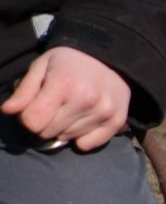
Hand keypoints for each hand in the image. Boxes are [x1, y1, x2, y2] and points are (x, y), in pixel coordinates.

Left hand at [1, 46, 130, 150]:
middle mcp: (87, 99)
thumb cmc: (70, 63)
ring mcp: (104, 112)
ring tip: (71, 110)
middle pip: (49, 132)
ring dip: (64, 128)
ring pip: (67, 138)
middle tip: (53, 108)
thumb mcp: (42, 66)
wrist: (110, 59)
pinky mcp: (117, 121)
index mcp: (64, 84)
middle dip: (45, 123)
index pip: (33, 122)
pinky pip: (88, 144)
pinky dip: (82, 137)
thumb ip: (24, 90)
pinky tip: (84, 121)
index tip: (35, 107)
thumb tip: (8, 110)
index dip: (28, 117)